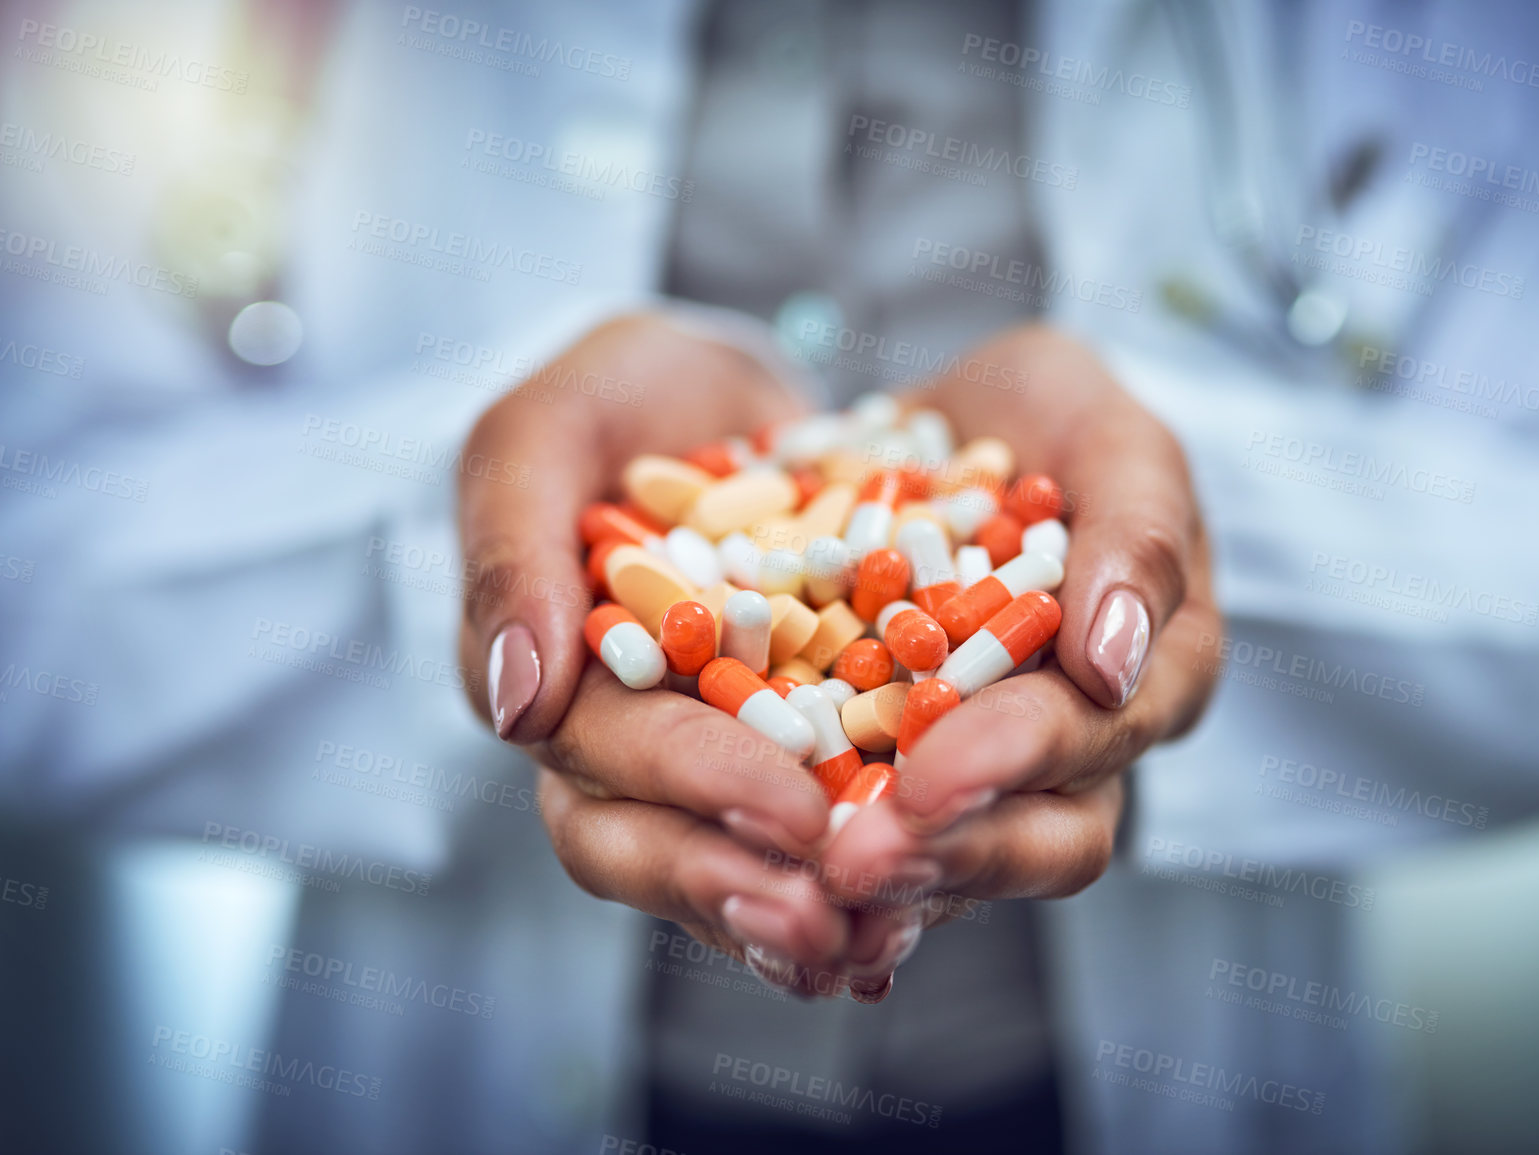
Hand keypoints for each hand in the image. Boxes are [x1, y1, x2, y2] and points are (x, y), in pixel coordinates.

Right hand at [458, 313, 853, 986]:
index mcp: (555, 684)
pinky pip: (825, 829)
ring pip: (739, 865)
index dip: (696, 788)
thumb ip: (510, 548)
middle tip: (837, 917)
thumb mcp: (546, 432)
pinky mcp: (801, 755)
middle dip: (744, 887)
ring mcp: (713, 761)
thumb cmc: (618, 400)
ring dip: (809, 911)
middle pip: (662, 848)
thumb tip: (511, 706)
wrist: (722, 393)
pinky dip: (868, 869)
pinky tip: (930, 902)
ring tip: (884, 939)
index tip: (791, 811)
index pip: (609, 759)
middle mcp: (627, 747)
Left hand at [818, 324, 1220, 1001]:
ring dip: (882, 883)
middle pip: (1043, 838)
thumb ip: (1138, 526)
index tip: (930, 778)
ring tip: (795, 888)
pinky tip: (749, 884)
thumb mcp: (1102, 427)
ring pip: (960, 863)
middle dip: (948, 852)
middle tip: (849, 861)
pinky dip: (817, 864)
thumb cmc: (1044, 417)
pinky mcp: (902, 781)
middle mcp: (1086, 744)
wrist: (937, 432)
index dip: (1016, 760)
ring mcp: (994, 774)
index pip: (1099, 737)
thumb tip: (1116, 664)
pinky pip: (871, 835)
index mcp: (1158, 668)